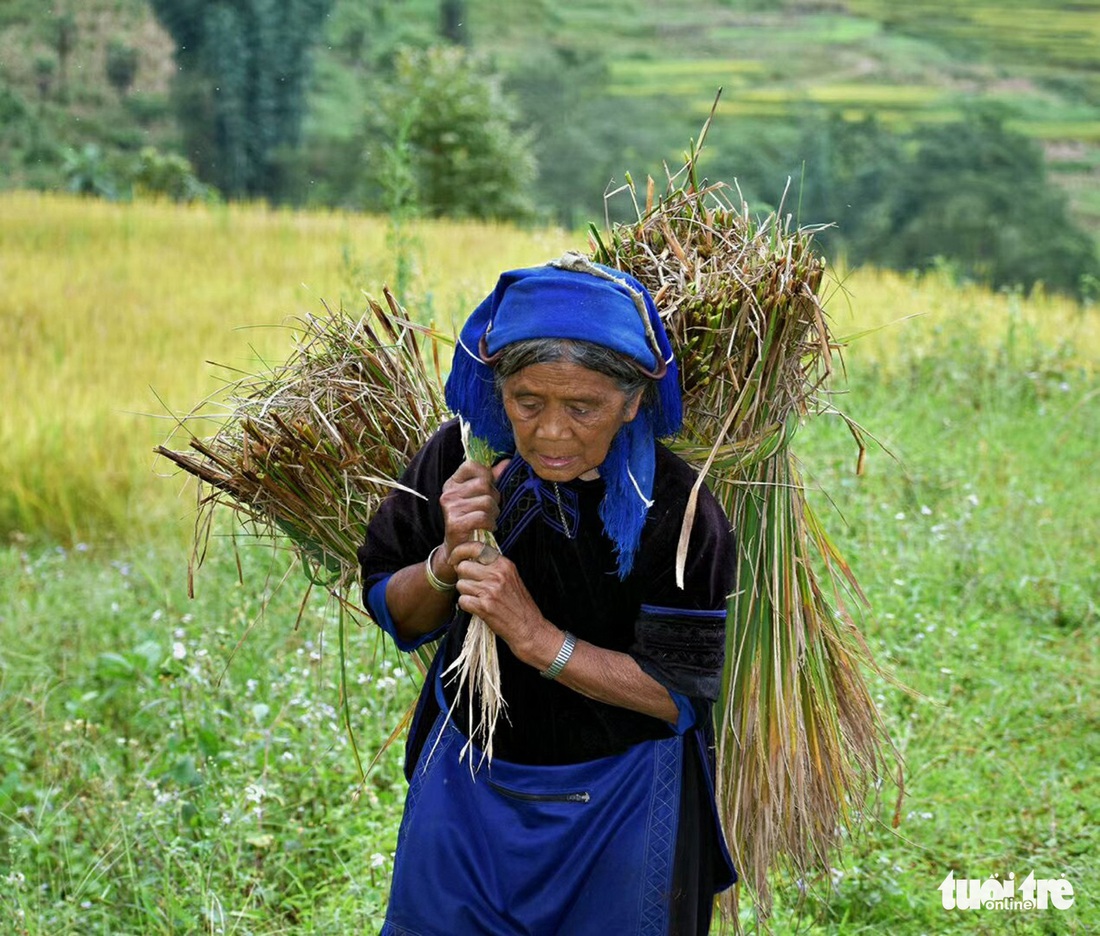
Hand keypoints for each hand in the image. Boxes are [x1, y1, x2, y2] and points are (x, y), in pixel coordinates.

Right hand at [437, 458, 510, 568]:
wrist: (456, 551)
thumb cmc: (471, 521)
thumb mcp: (479, 497)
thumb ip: (491, 479)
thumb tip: (507, 462)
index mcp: (453, 483)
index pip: (472, 465)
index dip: (487, 476)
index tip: (488, 490)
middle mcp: (449, 493)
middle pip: (484, 484)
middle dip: (494, 498)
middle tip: (490, 511)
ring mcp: (450, 508)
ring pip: (486, 501)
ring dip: (493, 513)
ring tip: (488, 520)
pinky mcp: (455, 524)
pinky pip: (482, 517)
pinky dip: (490, 524)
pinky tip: (488, 528)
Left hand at [449, 539, 549, 659]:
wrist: (528, 628)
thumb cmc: (519, 605)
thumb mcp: (511, 578)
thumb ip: (493, 566)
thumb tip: (468, 558)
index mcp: (504, 564)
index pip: (476, 547)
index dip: (460, 551)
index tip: (454, 559)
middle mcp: (497, 574)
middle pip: (462, 567)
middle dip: (463, 577)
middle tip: (472, 586)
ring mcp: (490, 590)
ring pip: (460, 585)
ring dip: (465, 593)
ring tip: (479, 599)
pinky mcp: (484, 606)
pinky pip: (462, 601)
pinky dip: (466, 606)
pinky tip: (477, 608)